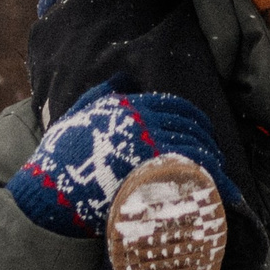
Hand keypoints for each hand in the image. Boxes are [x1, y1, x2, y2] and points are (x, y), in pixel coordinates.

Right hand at [8, 82, 244, 238]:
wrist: (47, 192)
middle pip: (191, 127)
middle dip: (208, 142)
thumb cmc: (59, 157)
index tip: (203, 133)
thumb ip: (101, 95)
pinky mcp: (155, 176)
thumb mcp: (77, 116)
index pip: (176, 106)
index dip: (195, 120)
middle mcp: (144, 123)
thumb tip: (121, 78)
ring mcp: (151, 148)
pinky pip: (195, 174)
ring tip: (219, 177)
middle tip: (217, 158)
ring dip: (213, 163)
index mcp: (130, 107)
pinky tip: (221, 191)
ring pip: (197, 150)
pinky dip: (214, 182)